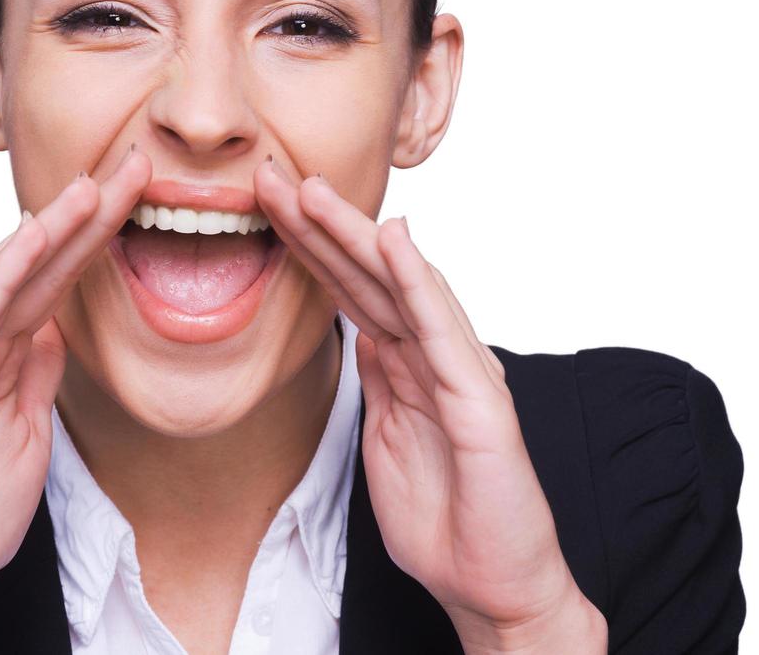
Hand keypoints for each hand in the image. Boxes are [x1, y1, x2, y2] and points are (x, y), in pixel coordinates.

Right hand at [0, 148, 151, 653]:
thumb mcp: (25, 432)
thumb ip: (35, 375)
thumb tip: (57, 326)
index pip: (54, 282)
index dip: (95, 236)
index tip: (138, 194)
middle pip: (35, 267)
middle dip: (84, 214)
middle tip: (133, 164)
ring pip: (1, 280)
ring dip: (46, 230)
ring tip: (89, 186)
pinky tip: (28, 242)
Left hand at [253, 161, 606, 653]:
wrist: (493, 584)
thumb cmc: (446, 517)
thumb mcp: (388, 439)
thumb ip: (378, 383)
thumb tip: (359, 336)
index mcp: (407, 363)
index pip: (350, 290)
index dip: (309, 245)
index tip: (265, 206)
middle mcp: (435, 354)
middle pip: (369, 275)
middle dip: (320, 224)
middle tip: (272, 175)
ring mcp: (459, 372)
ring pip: (401, 287)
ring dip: (357, 235)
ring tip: (315, 190)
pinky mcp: (480, 402)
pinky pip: (443, 332)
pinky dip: (419, 283)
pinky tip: (396, 242)